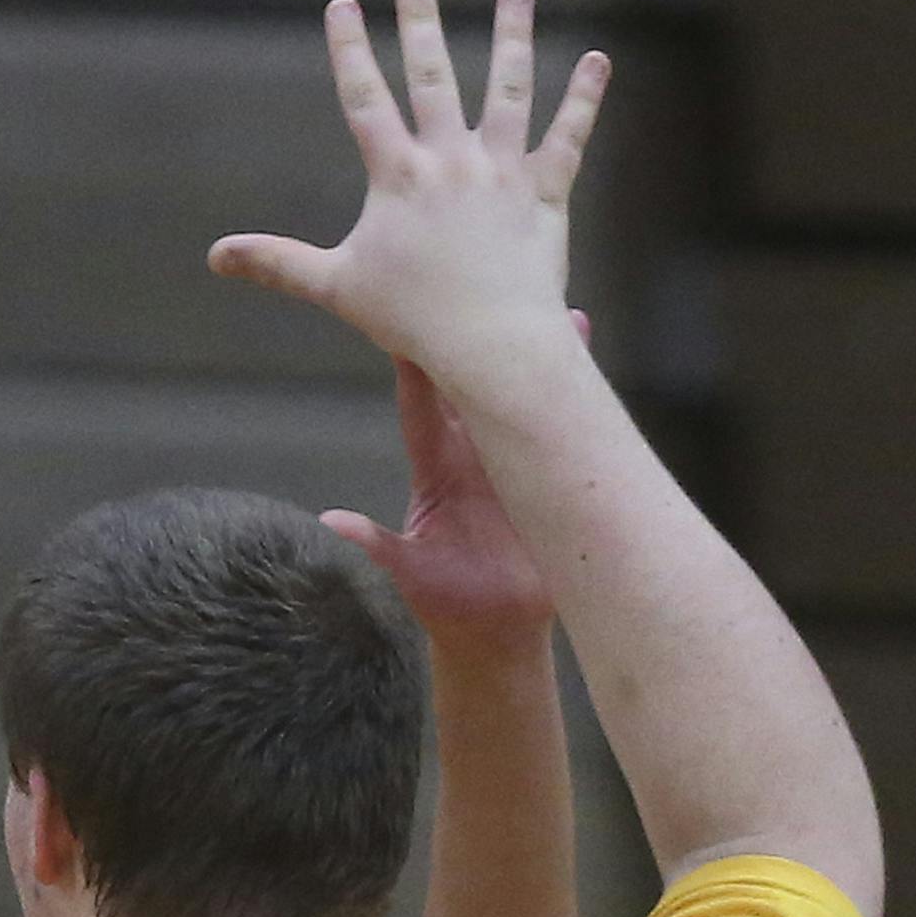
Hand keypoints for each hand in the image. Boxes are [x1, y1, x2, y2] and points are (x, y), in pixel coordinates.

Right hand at [208, 0, 607, 382]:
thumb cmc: (409, 320)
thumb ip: (277, 262)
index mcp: (398, 176)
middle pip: (432, 75)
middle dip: (419, 19)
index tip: (342, 4)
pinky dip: (583, 98)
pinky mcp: (544, 192)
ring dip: (512, 35)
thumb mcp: (334, 287)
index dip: (350, 50)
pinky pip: (567, 136)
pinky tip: (595, 60)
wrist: (487, 341)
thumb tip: (215, 256)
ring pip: (507, 89)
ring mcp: (501, 171)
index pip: (365, 100)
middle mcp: (450, 160)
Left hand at [321, 311, 590, 654]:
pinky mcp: (545, 476)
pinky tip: (583, 346)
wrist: (497, 631)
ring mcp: (511, 464)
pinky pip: (560, 426)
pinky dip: (573, 389)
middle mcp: (472, 458)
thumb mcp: (409, 573)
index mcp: (436, 473)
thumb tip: (332, 522)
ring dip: (533, 354)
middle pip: (472, 385)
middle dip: (474, 339)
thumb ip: (375, 544)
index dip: (415, 364)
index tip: (407, 315)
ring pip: (520, 396)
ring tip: (550, 304)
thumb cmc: (447, 605)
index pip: (422, 406)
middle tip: (477, 285)